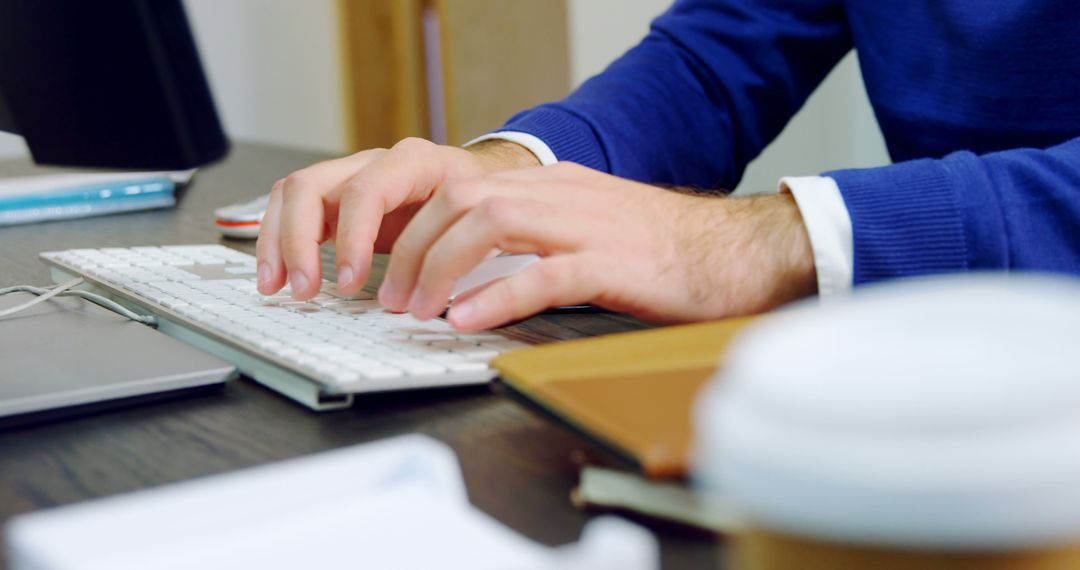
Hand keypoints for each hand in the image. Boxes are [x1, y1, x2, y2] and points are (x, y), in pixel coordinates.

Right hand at [255, 138, 539, 298]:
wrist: (480, 182)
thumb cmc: (479, 203)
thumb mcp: (478, 218)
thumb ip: (457, 248)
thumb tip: (439, 294)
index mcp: (414, 162)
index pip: (365, 190)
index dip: (353, 237)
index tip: (351, 282)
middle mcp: (373, 162)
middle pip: (311, 186)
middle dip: (299, 242)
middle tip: (304, 289)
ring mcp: (349, 176)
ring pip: (292, 194)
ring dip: (278, 242)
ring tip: (276, 287)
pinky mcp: (336, 198)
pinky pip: (293, 209)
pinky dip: (279, 242)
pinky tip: (278, 277)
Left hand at [379, 162, 817, 330]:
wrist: (739, 251)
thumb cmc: (666, 252)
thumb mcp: (590, 231)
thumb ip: (538, 241)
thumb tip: (480, 276)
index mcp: (555, 185)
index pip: (463, 190)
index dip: (419, 230)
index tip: (399, 271)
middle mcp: (564, 195)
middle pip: (463, 201)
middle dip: (418, 249)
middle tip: (397, 298)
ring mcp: (589, 225)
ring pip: (491, 224)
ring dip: (443, 268)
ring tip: (420, 310)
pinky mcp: (616, 264)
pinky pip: (545, 274)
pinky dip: (499, 296)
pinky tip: (469, 319)